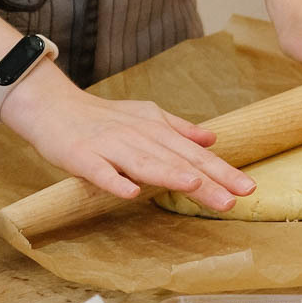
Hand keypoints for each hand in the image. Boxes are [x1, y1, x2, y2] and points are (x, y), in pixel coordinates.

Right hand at [0, 64, 254, 210]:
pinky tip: (129, 194)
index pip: (193, 153)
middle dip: (207, 178)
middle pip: (175, 160)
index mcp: (154, 129)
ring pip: (143, 162)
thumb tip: (212, 140)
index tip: (248, 187)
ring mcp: (109, 146)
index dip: (221, 170)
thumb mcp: (144, 117)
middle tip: (236, 196)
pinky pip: (100, 171)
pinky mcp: (82, 156)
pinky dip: (114, 181)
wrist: (53, 106)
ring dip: (168, 174)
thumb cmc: (101, 117)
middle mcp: (136, 136)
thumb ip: (178, 129)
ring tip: (194, 186)